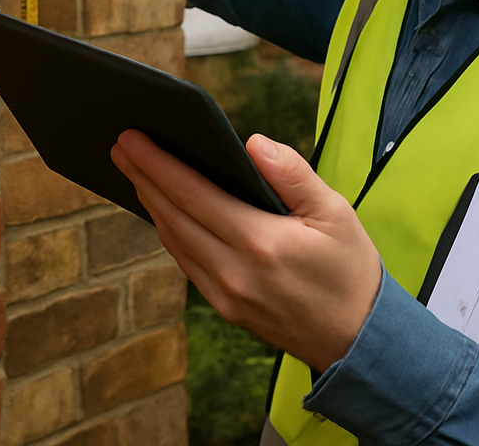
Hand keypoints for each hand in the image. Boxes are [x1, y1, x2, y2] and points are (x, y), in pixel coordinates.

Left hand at [110, 129, 382, 371]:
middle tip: (120, 145)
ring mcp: (225, 294)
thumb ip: (292, 174)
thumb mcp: (336, 212)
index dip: (157, 163)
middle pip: (173, 215)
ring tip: (135, 171)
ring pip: (174, 241)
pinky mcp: (225, 308)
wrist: (358, 340)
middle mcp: (233, 271)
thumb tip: (252, 143)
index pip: (193, 194)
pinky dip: (170, 232)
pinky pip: (186, 263)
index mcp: (260, 241)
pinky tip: (164, 211)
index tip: (131, 138)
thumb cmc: (350, 269)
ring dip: (151, 204)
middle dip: (142, 177)